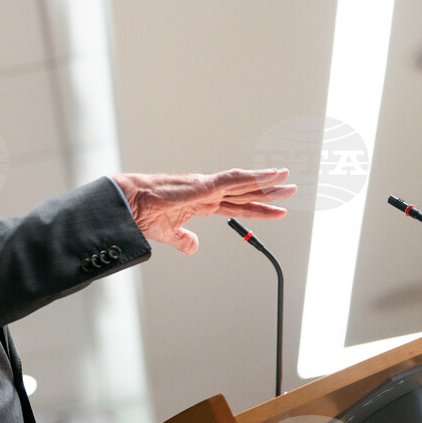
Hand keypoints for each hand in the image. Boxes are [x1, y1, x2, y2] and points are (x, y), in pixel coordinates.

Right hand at [110, 168, 295, 254]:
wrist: (130, 204)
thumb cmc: (144, 213)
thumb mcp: (170, 234)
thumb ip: (184, 240)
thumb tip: (194, 247)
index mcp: (202, 202)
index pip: (237, 205)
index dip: (257, 209)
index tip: (276, 211)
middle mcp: (208, 192)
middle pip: (245, 192)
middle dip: (268, 192)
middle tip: (291, 190)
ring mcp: (207, 187)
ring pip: (244, 183)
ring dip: (266, 181)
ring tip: (287, 178)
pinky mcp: (203, 184)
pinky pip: (233, 179)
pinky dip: (252, 177)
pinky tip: (268, 175)